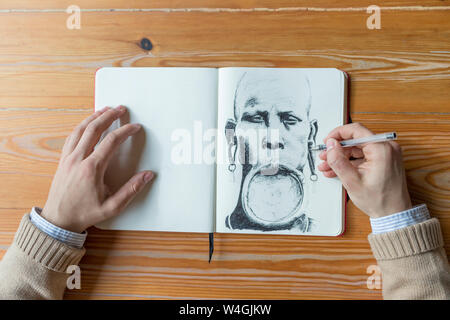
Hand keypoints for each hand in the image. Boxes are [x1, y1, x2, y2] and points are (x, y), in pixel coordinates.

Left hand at [41, 106, 153, 232]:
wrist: (58, 220)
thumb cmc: (84, 213)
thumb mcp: (112, 207)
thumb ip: (131, 190)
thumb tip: (148, 175)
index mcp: (92, 169)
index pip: (111, 142)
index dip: (125, 132)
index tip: (135, 127)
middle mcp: (78, 159)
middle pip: (94, 129)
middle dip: (109, 116)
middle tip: (121, 108)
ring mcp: (68, 158)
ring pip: (80, 129)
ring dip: (94, 117)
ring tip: (105, 109)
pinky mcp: (62, 160)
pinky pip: (71, 137)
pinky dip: (81, 126)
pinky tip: (87, 123)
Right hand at [317, 123, 411, 217]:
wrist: (394, 214)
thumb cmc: (380, 200)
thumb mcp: (352, 181)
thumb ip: (338, 160)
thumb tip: (330, 145)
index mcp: (382, 149)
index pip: (356, 130)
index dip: (338, 134)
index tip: (327, 141)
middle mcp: (387, 148)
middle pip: (356, 140)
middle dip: (337, 149)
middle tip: (325, 156)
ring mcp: (387, 154)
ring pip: (358, 148)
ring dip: (341, 156)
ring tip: (328, 165)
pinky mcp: (385, 160)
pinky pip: (364, 155)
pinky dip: (351, 161)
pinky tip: (338, 169)